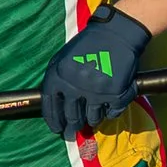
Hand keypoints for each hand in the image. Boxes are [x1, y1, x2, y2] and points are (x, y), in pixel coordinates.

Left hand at [40, 4, 151, 136]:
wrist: (116, 34)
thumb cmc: (88, 45)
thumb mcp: (63, 58)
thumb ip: (56, 80)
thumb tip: (54, 107)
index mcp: (58, 76)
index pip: (50, 107)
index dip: (53, 121)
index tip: (57, 129)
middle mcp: (75, 86)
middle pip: (72, 117)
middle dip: (72, 127)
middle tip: (73, 133)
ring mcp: (96, 91)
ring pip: (92, 118)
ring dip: (92, 119)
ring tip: (93, 116)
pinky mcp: (115, 94)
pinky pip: (112, 113)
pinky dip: (111, 112)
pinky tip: (109, 107)